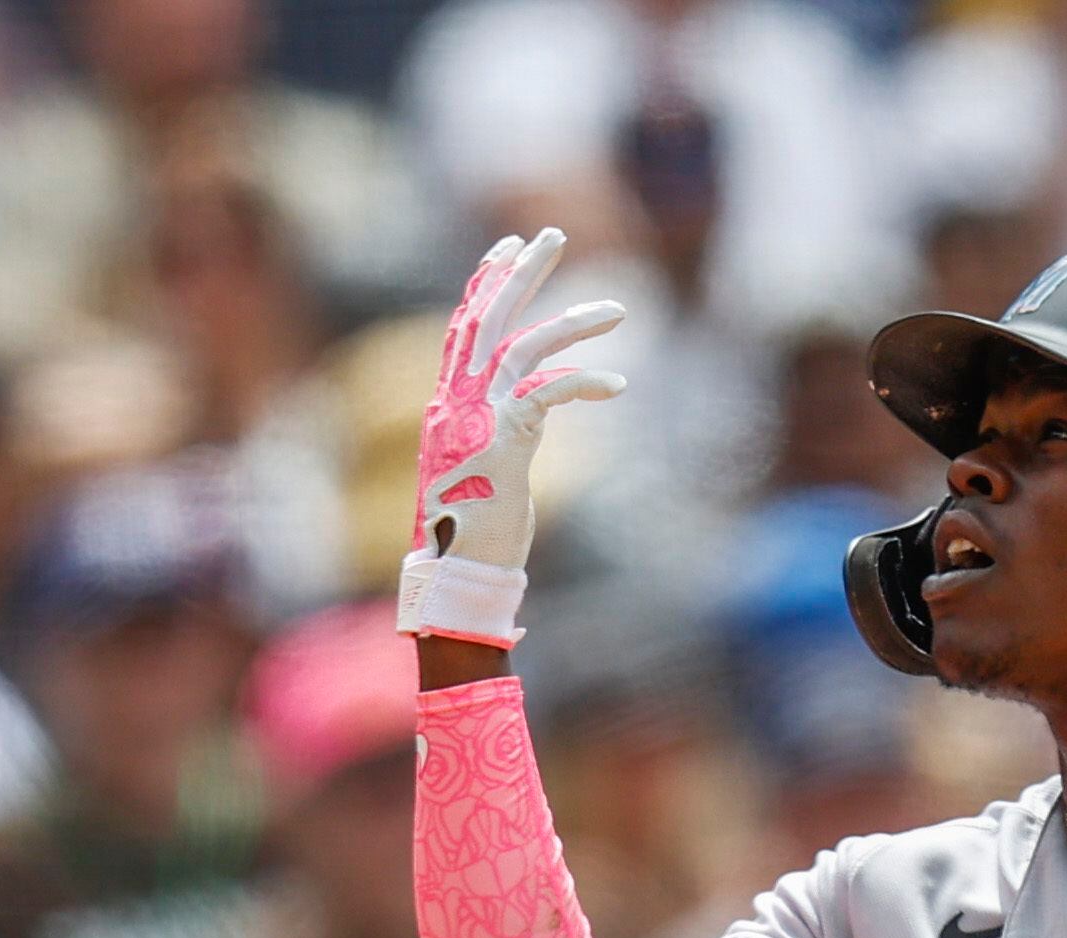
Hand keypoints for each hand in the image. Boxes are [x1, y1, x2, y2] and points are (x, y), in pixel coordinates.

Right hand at [399, 229, 623, 645]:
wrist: (459, 574)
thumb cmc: (474, 530)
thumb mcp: (485, 466)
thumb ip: (499, 424)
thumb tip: (528, 406)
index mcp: (448, 403)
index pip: (464, 327)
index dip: (485, 283)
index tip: (509, 246)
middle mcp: (456, 402)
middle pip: (486, 318)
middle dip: (521, 273)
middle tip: (552, 234)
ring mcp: (476, 419)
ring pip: (524, 347)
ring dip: (573, 323)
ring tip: (619, 310)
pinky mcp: (504, 440)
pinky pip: (548, 393)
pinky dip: (584, 382)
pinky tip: (616, 383)